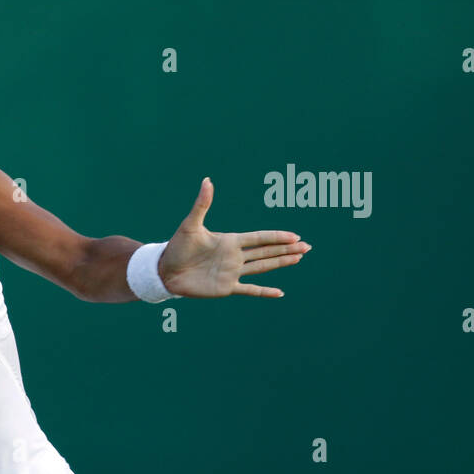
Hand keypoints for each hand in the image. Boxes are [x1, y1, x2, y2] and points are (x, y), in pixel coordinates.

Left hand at [158, 178, 310, 298]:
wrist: (165, 271)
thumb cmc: (177, 247)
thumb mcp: (190, 225)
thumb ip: (202, 204)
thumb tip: (207, 180)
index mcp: (230, 241)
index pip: (259, 238)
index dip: (276, 236)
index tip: (294, 235)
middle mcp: (235, 256)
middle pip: (266, 251)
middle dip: (287, 249)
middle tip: (307, 246)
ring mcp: (233, 272)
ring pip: (263, 267)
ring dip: (281, 262)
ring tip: (299, 257)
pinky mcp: (227, 287)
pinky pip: (250, 289)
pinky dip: (264, 292)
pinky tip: (279, 293)